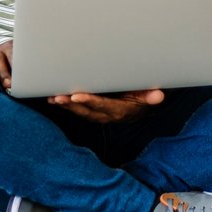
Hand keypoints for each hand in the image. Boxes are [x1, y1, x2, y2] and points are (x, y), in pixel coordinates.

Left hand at [47, 89, 164, 123]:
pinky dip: (66, 106)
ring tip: (52, 98)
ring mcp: (100, 116)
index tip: (77, 96)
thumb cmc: (143, 97)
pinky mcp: (94, 113)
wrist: (141, 108)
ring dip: (66, 106)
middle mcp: (108, 116)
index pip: (103, 106)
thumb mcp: (149, 96)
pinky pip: (78, 111)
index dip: (90, 102)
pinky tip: (55, 100)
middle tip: (58, 97)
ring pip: (80, 113)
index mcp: (120, 111)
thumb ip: (151, 96)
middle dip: (71, 105)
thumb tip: (159, 96)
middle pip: (87, 111)